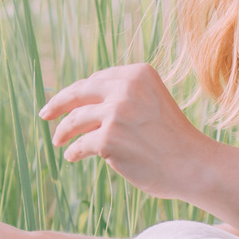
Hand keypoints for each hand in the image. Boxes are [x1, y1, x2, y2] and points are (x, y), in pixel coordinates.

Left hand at [39, 63, 212, 197]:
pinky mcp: (108, 138)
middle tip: (44, 113)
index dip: (79, 92)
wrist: (194, 165)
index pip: (97, 80)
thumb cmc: (173, 139)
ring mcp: (116, 112)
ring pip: (75, 120)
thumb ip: (123, 97)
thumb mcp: (151, 103)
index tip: (64, 100)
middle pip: (78, 92)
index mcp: (138, 73)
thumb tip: (78, 106)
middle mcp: (126, 87)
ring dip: (63, 132)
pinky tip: (72, 157)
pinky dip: (73, 152)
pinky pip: (80, 145)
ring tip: (58, 141)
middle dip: (57, 103)